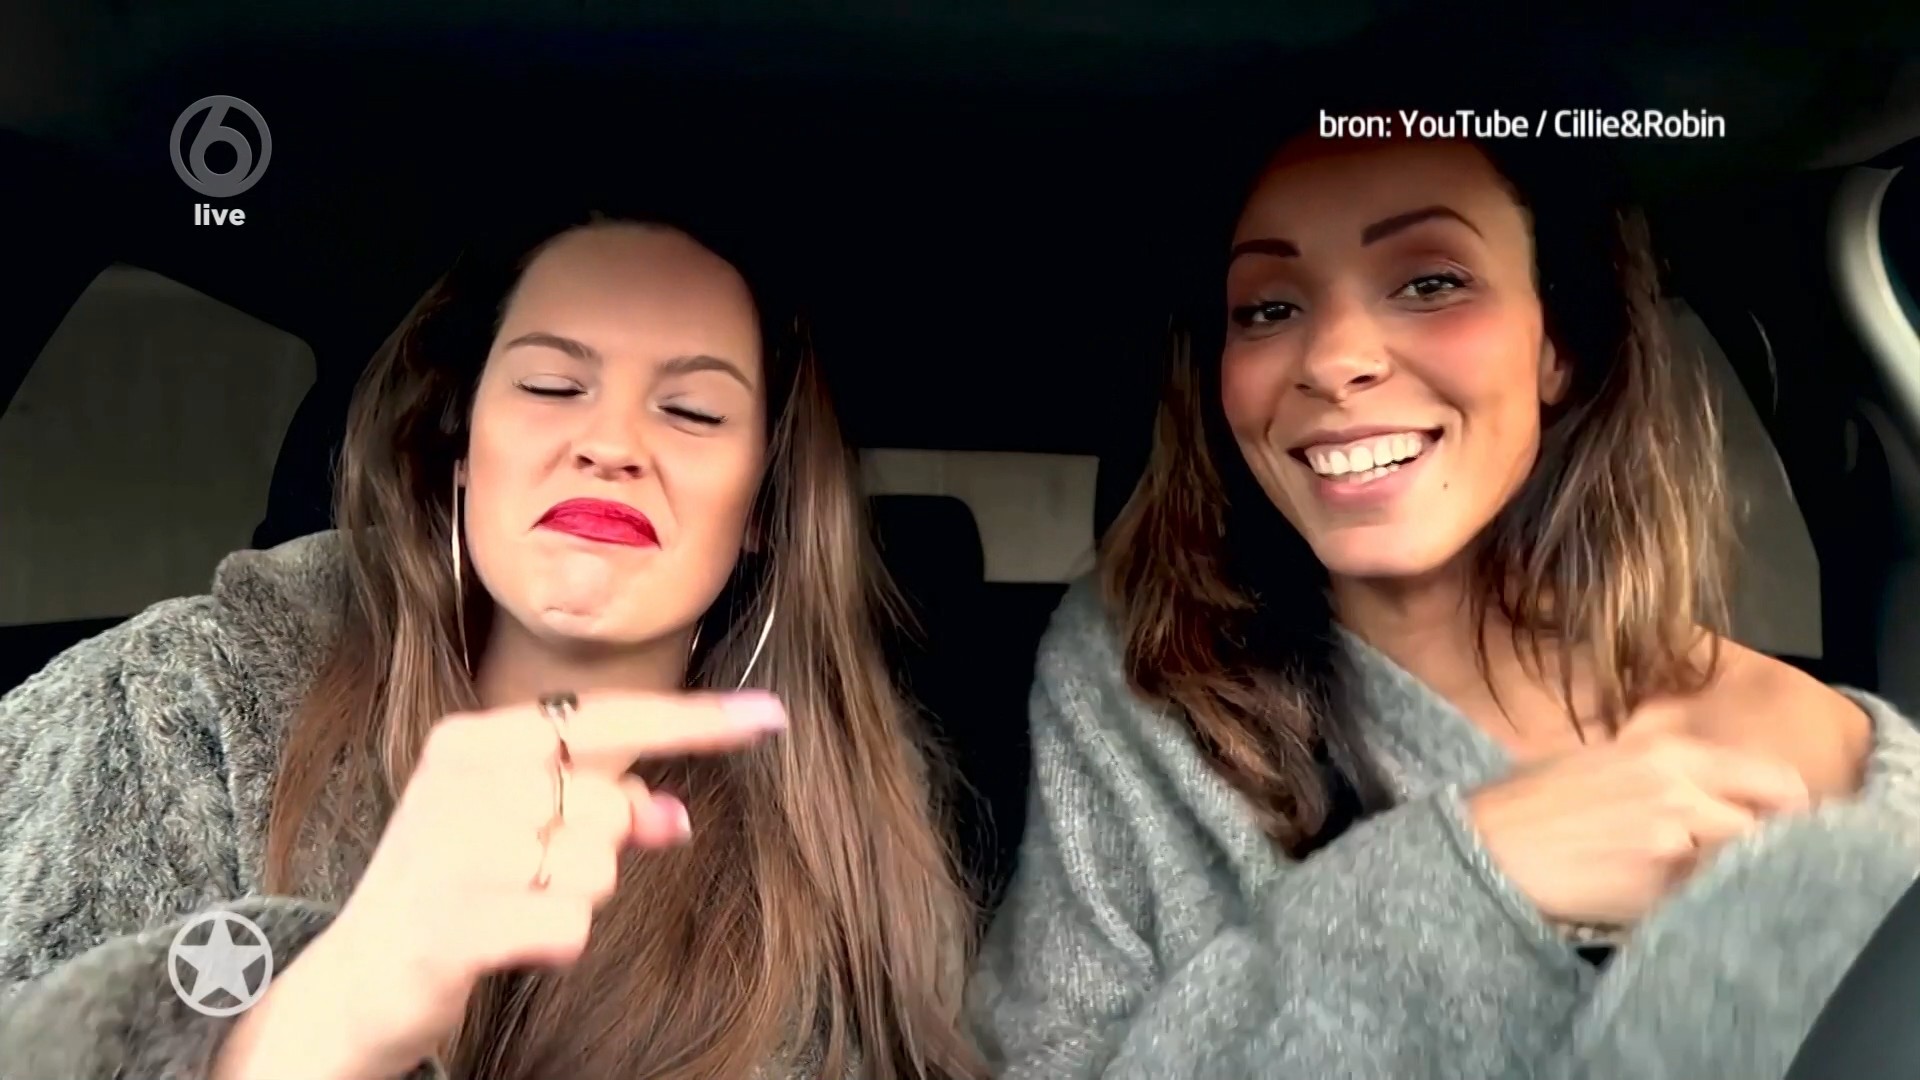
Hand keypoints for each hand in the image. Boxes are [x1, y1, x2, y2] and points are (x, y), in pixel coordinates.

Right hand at [214, 689, 788, 1079]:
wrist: (354, 984)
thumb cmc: (453, 892)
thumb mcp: (521, 833)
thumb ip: (603, 808)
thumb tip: (679, 814)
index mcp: (476, 740)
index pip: (609, 717)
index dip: (695, 721)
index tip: (771, 716)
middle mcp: (462, 779)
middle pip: (611, 804)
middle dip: (599, 848)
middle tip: (530, 873)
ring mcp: (455, 849)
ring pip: (598, 867)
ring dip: (574, 899)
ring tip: (509, 905)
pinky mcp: (456, 922)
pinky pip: (570, 924)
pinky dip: (557, 941)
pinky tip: (509, 941)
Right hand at [1464, 733, 1810, 926]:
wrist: (1485, 846)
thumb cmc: (1532, 804)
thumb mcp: (1602, 761)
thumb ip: (1664, 772)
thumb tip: (1715, 795)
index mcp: (1670, 753)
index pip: (1774, 778)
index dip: (1790, 810)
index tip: (1784, 828)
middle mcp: (1682, 791)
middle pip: (1771, 828)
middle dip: (1768, 852)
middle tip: (1750, 868)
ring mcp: (1673, 842)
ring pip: (1742, 868)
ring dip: (1731, 882)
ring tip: (1700, 889)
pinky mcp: (1657, 890)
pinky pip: (1702, 903)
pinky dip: (1696, 908)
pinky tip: (1665, 906)